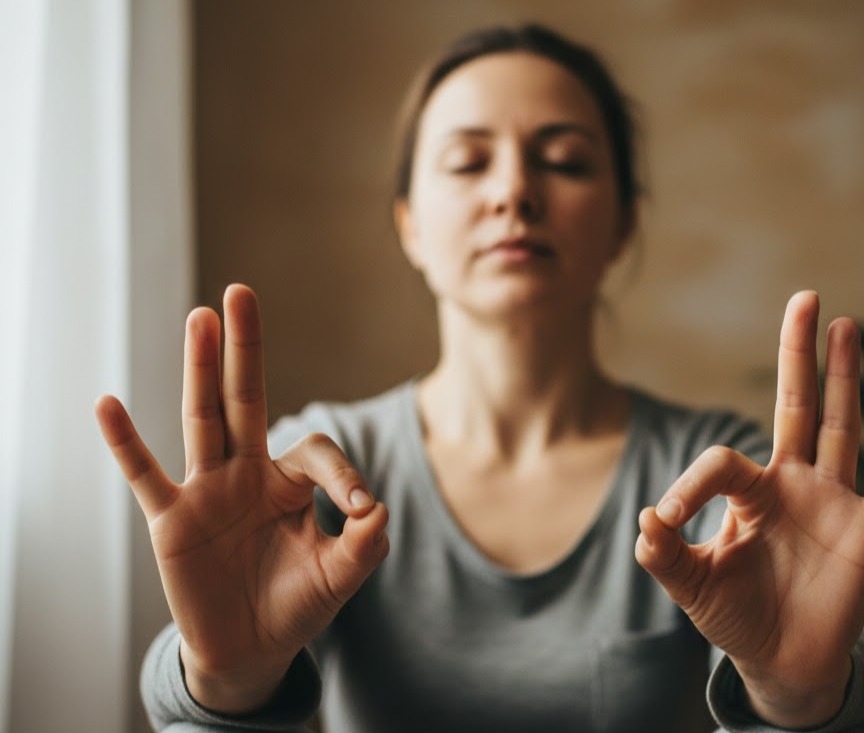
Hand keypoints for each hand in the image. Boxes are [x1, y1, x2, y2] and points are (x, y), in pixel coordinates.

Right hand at [95, 284, 388, 712]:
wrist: (251, 650)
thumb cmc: (297, 605)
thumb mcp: (341, 576)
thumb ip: (364, 544)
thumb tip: (376, 507)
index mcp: (289, 483)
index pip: (317, 451)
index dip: (343, 475)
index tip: (359, 510)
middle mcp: (247, 475)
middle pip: (246, 400)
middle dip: (245, 349)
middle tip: (241, 292)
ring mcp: (206, 493)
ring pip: (202, 421)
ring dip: (199, 370)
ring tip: (200, 317)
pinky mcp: (172, 521)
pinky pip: (145, 476)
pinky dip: (125, 442)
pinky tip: (106, 403)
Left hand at [635, 291, 863, 727]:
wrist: (782, 662)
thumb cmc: (735, 617)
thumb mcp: (691, 586)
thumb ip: (665, 555)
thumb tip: (645, 517)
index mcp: (748, 494)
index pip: (721, 463)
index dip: (690, 485)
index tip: (666, 521)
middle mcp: (791, 485)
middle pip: (796, 406)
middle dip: (796, 356)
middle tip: (804, 298)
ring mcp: (832, 503)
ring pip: (842, 429)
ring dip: (845, 379)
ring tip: (845, 326)